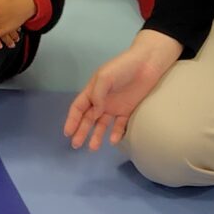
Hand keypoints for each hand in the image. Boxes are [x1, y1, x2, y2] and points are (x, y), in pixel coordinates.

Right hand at [64, 37, 178, 151]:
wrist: (146, 65)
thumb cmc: (122, 68)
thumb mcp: (104, 77)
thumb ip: (97, 95)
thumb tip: (94, 114)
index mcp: (92, 91)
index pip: (78, 108)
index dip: (72, 120)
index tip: (68, 133)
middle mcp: (101, 101)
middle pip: (88, 119)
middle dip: (81, 131)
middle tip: (77, 145)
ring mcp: (115, 107)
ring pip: (102, 125)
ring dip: (97, 135)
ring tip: (93, 148)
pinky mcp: (128, 110)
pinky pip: (120, 125)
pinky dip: (116, 133)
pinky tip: (113, 140)